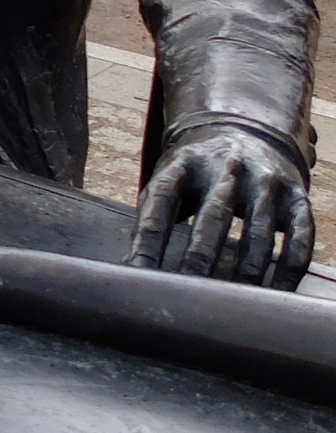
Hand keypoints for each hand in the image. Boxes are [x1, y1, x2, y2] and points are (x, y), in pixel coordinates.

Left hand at [129, 126, 314, 288]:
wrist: (245, 130)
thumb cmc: (195, 172)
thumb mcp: (168, 178)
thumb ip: (153, 215)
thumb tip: (134, 269)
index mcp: (184, 163)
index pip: (161, 200)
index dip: (148, 238)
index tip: (139, 271)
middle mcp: (227, 168)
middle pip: (212, 217)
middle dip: (199, 258)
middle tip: (189, 293)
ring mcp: (265, 181)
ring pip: (258, 232)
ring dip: (246, 271)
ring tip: (233, 302)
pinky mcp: (296, 196)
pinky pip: (298, 237)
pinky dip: (288, 269)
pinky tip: (277, 292)